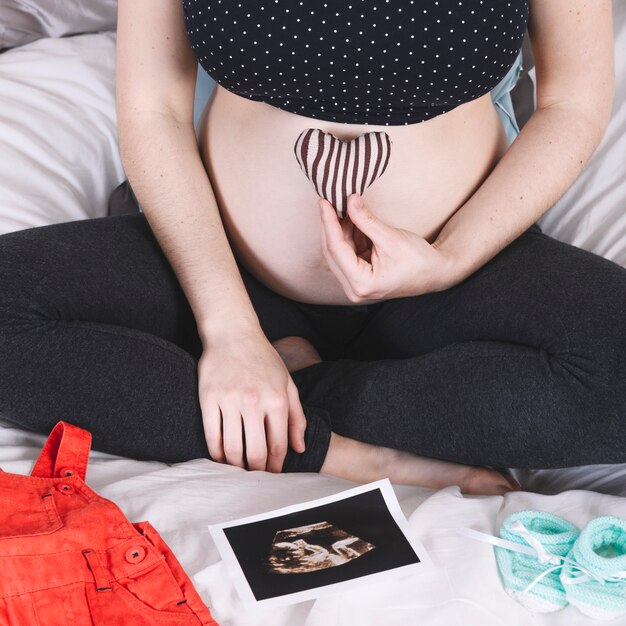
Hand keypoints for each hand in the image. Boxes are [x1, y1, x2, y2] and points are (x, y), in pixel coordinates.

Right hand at [197, 325, 305, 471]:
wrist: (233, 333)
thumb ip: (296, 416)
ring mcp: (229, 400)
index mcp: (276, 400)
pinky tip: (221, 457)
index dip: (276, 466)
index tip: (273, 474)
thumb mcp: (287, 384)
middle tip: (255, 476)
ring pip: (232, 448)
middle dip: (257, 471)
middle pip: (256, 452)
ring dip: (235, 466)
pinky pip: (212, 435)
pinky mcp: (208, 398)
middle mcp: (254, 402)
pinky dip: (216, 452)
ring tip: (238, 470)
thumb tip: (299, 448)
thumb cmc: (263, 359)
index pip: (278, 446)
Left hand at [320, 193, 455, 302]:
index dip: (329, 223)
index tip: (324, 202)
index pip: (336, 249)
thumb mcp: (390, 237)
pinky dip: (349, 236)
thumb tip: (349, 200)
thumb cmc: (418, 260)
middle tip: (329, 201)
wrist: (436, 272)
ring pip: (339, 252)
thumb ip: (366, 220)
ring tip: (343, 207)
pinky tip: (351, 219)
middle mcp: (355, 289)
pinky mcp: (360, 277)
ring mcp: (356, 284)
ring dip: (340, 229)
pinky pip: (348, 253)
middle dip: (331, 226)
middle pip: (333, 253)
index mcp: (362, 283)